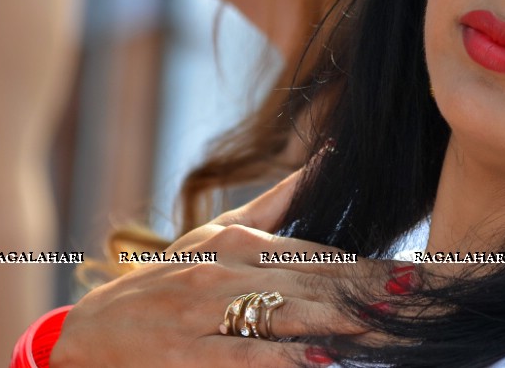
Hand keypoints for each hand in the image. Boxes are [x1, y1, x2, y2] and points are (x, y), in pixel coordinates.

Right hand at [50, 171, 406, 366]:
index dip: (366, 265)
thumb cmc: (167, 281)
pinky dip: (284, 359)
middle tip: (413, 296)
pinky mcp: (188, 355)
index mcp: (240, 240)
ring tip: (381, 324)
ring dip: (337, 319)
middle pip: (312, 280)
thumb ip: (279, 201)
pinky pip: (245, 357)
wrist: (91, 333)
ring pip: (285, 312)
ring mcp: (205, 312)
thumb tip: (327, 156)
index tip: (411, 273)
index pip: (318, 253)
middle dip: (366, 290)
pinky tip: (319, 361)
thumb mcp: (217, 233)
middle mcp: (226, 269)